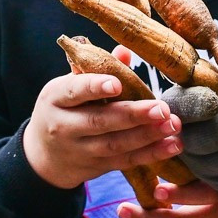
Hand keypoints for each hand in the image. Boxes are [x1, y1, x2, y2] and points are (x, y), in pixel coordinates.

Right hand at [22, 73, 182, 190]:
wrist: (44, 155)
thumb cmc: (63, 108)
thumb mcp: (70, 86)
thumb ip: (97, 69)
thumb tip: (125, 50)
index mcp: (56, 98)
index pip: (75, 91)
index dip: (95, 87)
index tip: (117, 84)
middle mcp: (64, 127)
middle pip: (99, 121)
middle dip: (133, 115)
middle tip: (161, 108)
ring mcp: (80, 150)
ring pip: (115, 144)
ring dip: (147, 135)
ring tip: (172, 124)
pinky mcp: (96, 167)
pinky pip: (125, 161)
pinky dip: (151, 154)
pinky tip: (172, 145)